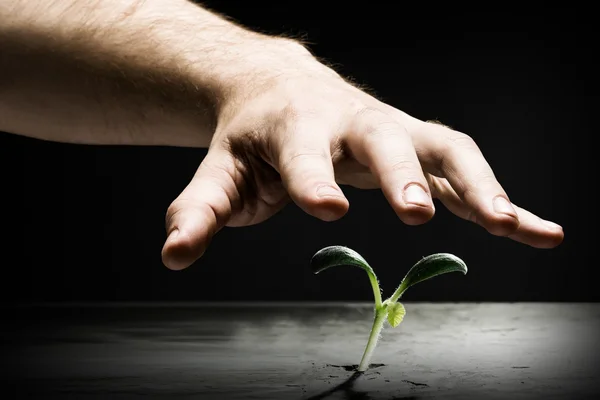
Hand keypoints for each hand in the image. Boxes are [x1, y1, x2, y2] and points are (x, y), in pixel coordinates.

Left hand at [161, 45, 563, 269]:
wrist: (284, 88)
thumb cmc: (256, 137)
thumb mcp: (222, 169)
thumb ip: (200, 209)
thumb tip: (173, 254)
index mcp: (297, 127)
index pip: (304, 154)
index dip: (313, 180)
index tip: (326, 209)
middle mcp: (353, 124)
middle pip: (384, 141)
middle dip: (402, 175)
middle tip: (417, 213)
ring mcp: (393, 133)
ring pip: (443, 151)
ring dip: (479, 188)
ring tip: (512, 228)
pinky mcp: (417, 148)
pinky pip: (467, 173)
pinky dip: (504, 200)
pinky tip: (538, 232)